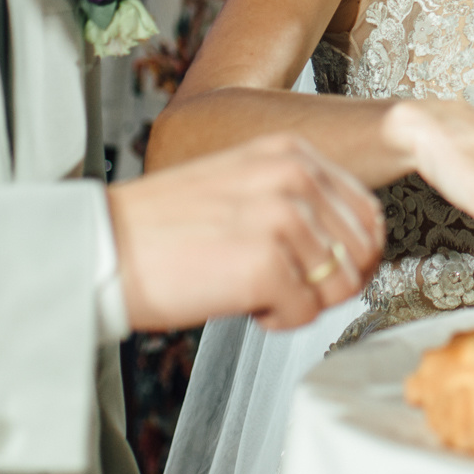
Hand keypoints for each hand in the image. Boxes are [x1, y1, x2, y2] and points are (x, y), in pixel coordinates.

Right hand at [108, 135, 382, 331]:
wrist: (105, 248)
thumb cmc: (167, 228)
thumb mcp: (245, 186)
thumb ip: (302, 202)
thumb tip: (355, 250)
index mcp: (292, 153)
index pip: (367, 213)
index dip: (351, 254)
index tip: (317, 270)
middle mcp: (293, 177)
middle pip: (363, 253)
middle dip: (328, 281)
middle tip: (282, 284)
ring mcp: (282, 217)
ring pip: (340, 287)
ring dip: (301, 301)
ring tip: (255, 289)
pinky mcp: (266, 264)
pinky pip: (305, 315)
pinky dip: (275, 321)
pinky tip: (239, 301)